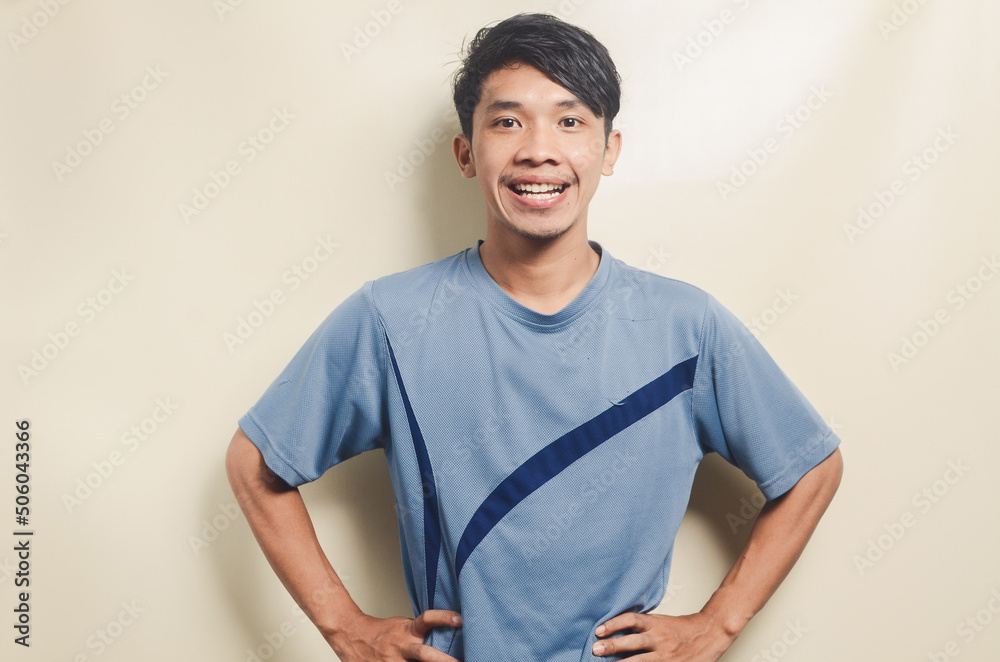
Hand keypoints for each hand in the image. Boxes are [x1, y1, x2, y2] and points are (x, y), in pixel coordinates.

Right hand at [327, 609, 462, 661]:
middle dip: (442, 660)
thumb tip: (442, 637)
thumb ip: (419, 634)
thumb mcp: (402, 626)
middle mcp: (401, 647)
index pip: (427, 620)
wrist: (351, 635)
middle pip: (424, 654)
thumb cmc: (380, 632)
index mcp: (407, 631)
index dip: (443, 618)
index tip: (460, 619)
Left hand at [592, 611, 735, 660]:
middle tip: (595, 649)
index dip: (614, 624)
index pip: (631, 620)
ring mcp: (666, 655)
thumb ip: (642, 626)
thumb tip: (617, 631)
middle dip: (613, 646)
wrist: (709, 633)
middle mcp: (659, 638)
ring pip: (641, 660)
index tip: (598, 630)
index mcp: (655, 623)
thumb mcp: (660, 621)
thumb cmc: (682, 628)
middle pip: (633, 641)